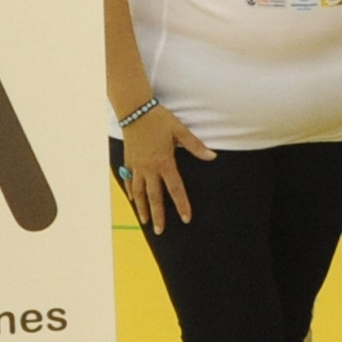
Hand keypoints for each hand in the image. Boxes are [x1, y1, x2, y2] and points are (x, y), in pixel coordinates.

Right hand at [121, 106, 213, 234]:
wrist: (135, 110)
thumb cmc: (159, 119)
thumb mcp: (180, 130)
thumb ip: (195, 146)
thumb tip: (212, 156)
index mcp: (164, 162)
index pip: (175, 189)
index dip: (181, 205)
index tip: (186, 219)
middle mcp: (149, 168)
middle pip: (154, 197)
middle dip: (158, 215)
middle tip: (160, 232)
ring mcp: (137, 166)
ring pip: (139, 192)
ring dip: (142, 208)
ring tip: (145, 222)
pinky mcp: (128, 161)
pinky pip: (129, 181)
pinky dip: (132, 192)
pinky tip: (133, 200)